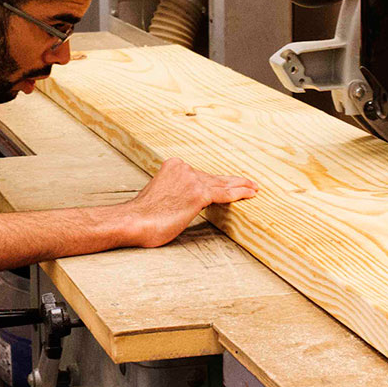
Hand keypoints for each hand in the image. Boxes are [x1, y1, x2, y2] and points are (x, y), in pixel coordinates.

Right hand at [125, 157, 257, 247]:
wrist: (134, 220)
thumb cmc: (142, 215)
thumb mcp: (158, 194)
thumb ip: (173, 192)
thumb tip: (181, 202)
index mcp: (172, 166)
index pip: (200, 174)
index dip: (216, 180)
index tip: (228, 181)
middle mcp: (184, 168)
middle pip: (213, 177)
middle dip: (231, 181)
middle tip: (248, 183)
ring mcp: (192, 180)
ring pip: (221, 184)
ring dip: (240, 186)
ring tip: (253, 188)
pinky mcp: (198, 194)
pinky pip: (225, 194)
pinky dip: (240, 193)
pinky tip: (250, 193)